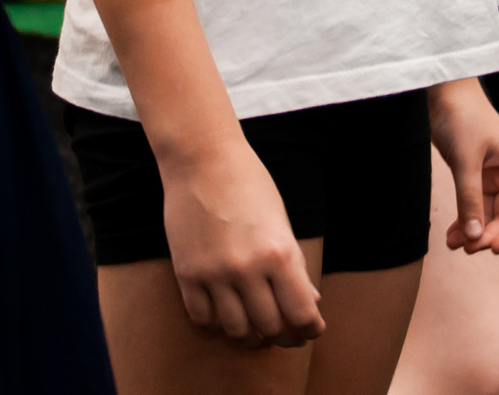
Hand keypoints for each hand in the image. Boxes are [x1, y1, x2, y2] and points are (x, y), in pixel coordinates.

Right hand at [161, 134, 324, 347]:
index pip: (301, 314)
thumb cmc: (249, 184)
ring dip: (251, 339)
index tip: (311, 330)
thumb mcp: (281, 221)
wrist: (202, 159)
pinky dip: (217, 326)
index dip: (310, 329)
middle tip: (286, 335)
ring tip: (257, 334)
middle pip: (270, 328)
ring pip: (237, 331)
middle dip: (284, 337)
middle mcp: (247, 268)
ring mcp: (214, 273)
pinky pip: (203, 319)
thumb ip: (295, 266)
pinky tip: (226, 318)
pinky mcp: (187, 274)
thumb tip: (311, 304)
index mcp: (278, 252)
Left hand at [427, 78, 498, 253]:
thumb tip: (475, 238)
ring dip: (474, 232)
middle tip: (468, 249)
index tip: (495, 248)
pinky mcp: (474, 176)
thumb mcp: (465, 160)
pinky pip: (474, 206)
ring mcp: (492, 177)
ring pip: (489, 215)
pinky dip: (464, 221)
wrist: (442, 92)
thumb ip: (469, 199)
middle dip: (490, 235)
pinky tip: (451, 236)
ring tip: (454, 245)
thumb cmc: (461, 117)